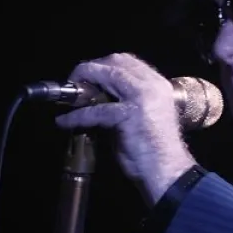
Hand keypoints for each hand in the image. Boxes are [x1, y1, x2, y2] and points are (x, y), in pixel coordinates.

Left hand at [55, 53, 195, 205]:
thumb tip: (97, 101)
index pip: (129, 61)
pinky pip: (94, 110)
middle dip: (91, 68)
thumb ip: (125, 104)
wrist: (168, 171)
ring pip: (106, 74)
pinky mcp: (129, 114)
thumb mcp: (144, 117)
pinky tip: (65, 121)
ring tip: (68, 97)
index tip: (89, 77)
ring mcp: (142, 97)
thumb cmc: (156, 150)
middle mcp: (153, 85)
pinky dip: (76, 116)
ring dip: (82, 83)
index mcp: (159, 85)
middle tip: (75, 83)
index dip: (104, 65)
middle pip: (116, 61)